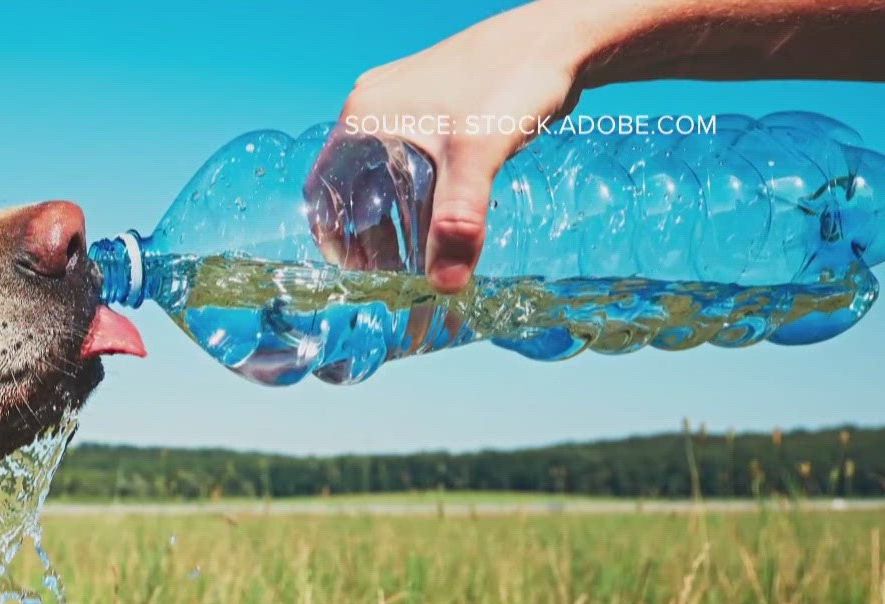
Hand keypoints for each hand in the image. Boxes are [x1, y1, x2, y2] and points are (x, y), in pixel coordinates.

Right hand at [321, 0, 594, 291]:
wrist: (561, 37)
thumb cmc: (512, 79)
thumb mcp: (478, 156)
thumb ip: (458, 221)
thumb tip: (445, 285)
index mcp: (365, 116)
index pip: (324, 188)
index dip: (332, 234)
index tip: (353, 272)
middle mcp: (376, 107)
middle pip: (353, 186)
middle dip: (368, 233)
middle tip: (391, 272)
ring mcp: (404, 104)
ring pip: (384, 174)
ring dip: (396, 215)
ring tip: (418, 253)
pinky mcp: (434, 106)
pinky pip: (410, 160)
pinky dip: (419, 194)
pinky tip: (443, 216)